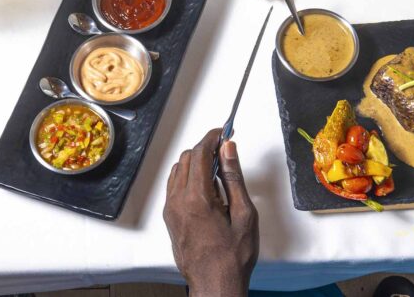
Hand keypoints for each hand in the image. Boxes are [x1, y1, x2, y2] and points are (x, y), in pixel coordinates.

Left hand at [163, 129, 258, 296]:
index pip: (200, 154)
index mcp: (197, 198)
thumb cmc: (232, 256)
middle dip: (205, 150)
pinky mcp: (169, 217)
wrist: (215, 284)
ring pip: (178, 170)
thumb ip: (233, 177)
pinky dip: (187, 178)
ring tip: (218, 173)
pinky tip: (206, 189)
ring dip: (195, 163)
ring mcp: (171, 209)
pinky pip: (174, 186)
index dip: (212, 138)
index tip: (223, 133)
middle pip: (187, 158)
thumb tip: (228, 149)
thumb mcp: (244, 214)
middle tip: (224, 152)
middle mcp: (178, 201)